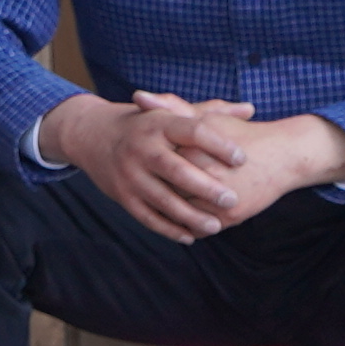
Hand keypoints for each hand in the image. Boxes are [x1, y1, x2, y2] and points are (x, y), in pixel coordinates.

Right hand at [40, 88, 239, 240]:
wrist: (93, 136)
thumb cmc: (147, 125)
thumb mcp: (172, 113)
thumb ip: (210, 112)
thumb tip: (250, 109)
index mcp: (159, 124)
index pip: (193, 132)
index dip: (219, 145)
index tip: (241, 158)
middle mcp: (142, 148)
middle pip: (178, 171)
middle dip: (206, 188)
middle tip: (232, 200)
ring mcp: (130, 174)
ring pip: (164, 200)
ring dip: (190, 216)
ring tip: (216, 226)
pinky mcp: (123, 196)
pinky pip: (148, 217)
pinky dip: (169, 229)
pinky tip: (190, 236)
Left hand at [151, 98, 344, 234]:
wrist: (284, 157)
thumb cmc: (242, 133)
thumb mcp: (207, 119)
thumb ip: (172, 108)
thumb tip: (138, 96)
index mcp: (196, 150)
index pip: (158, 164)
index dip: (147, 164)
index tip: (142, 163)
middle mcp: (207, 176)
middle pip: (166, 190)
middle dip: (155, 190)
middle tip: (146, 187)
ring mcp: (218, 199)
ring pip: (181, 212)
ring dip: (169, 211)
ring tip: (161, 203)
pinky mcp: (229, 217)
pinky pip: (199, 226)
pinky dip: (188, 224)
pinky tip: (181, 216)